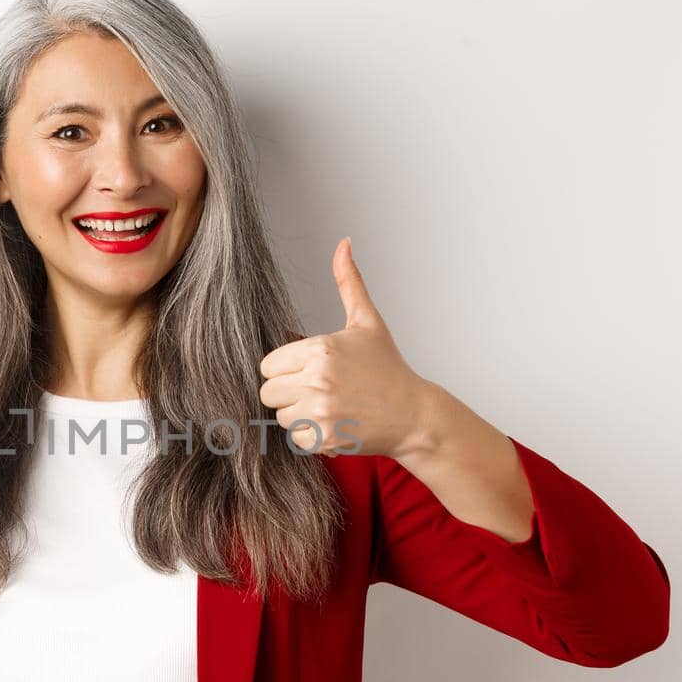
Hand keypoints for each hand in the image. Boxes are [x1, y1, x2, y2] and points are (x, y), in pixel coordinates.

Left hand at [258, 238, 433, 458]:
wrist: (413, 415)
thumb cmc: (388, 368)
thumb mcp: (367, 322)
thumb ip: (349, 282)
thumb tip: (343, 243)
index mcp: (320, 348)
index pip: (268, 365)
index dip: (285, 369)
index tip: (309, 371)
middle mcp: (317, 379)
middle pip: (268, 392)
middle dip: (288, 393)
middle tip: (318, 391)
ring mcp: (320, 411)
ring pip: (280, 416)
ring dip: (298, 415)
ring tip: (329, 406)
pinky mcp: (324, 438)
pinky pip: (294, 438)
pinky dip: (310, 435)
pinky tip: (333, 424)